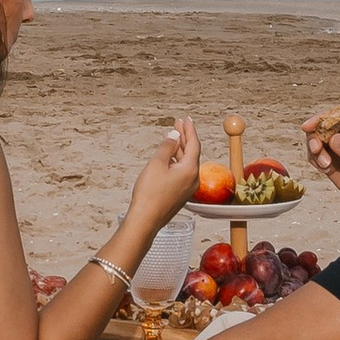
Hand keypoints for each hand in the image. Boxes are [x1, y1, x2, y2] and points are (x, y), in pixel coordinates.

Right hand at [128, 116, 200, 237]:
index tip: (186, 119)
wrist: (146, 220)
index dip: (189, 130)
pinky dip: (178, 161)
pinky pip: (183, 172)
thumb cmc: (150, 193)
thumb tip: (174, 136)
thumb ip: (167, 147)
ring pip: (187, 163)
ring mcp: (188, 188)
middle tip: (178, 123)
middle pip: (192, 153)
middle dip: (185, 137)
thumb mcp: (157, 164)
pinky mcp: (181, 194)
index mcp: (190, 170)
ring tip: (173, 137)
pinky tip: (170, 157)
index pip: (193, 144)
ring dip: (180, 149)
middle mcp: (193, 179)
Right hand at [302, 108, 339, 213]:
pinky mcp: (330, 161)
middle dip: (315, 137)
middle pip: (322, 127)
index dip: (321, 119)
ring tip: (325, 165)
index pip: (337, 117)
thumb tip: (334, 139)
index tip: (308, 126)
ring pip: (316, 140)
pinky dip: (315, 161)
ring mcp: (337, 149)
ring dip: (315, 151)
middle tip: (317, 150)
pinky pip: (315, 155)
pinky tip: (325, 170)